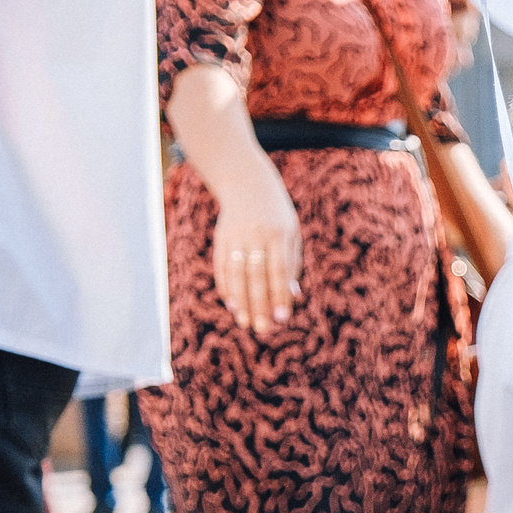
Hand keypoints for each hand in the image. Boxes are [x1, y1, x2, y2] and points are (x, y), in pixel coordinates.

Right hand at [213, 183, 302, 333]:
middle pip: (256, 275)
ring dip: (240, 300)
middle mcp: (255, 235)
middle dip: (259, 304)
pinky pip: (222, 267)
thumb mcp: (291, 233)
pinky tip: (232, 305)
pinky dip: (226, 287)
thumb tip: (292, 296)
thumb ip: (292, 263)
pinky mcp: (220, 239)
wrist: (247, 183)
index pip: (279, 270)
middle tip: (262, 329)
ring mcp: (235, 237)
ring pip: (236, 273)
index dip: (279, 295)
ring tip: (244, 322)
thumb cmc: (277, 216)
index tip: (282, 318)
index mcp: (278, 233)